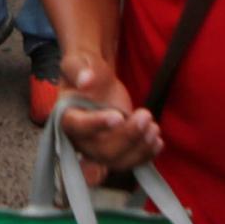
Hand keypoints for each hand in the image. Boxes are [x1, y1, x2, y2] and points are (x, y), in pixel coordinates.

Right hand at [54, 54, 161, 175]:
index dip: (97, 124)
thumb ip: (79, 69)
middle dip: (127, 136)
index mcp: (67, 116)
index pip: (78, 126)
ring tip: (154, 127)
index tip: (117, 117)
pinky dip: (145, 155)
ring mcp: (97, 149)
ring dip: (139, 148)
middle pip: (102, 150)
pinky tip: (157, 141)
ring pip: (117, 161)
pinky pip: (128, 162)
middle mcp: (80, 139)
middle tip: (146, 115)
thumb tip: (85, 80)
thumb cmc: (85, 70)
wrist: (96, 81)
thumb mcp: (79, 61)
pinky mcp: (114, 152)